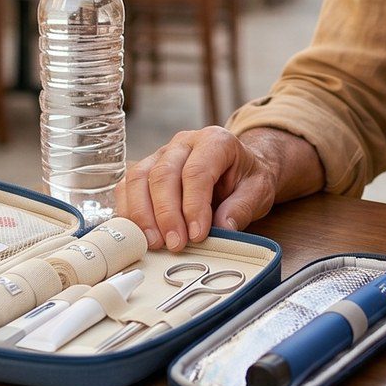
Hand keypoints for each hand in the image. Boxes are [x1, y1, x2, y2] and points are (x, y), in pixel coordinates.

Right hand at [118, 127, 312, 251]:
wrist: (239, 169)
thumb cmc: (246, 178)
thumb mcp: (258, 191)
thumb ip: (242, 208)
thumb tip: (223, 228)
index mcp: (214, 141)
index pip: (196, 172)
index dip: (194, 205)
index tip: (197, 235)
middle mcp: (184, 143)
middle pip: (163, 174)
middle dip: (166, 214)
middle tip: (174, 244)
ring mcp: (161, 154)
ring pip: (139, 178)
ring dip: (142, 214)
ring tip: (154, 243)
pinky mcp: (146, 170)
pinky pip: (127, 187)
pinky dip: (129, 211)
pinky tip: (139, 234)